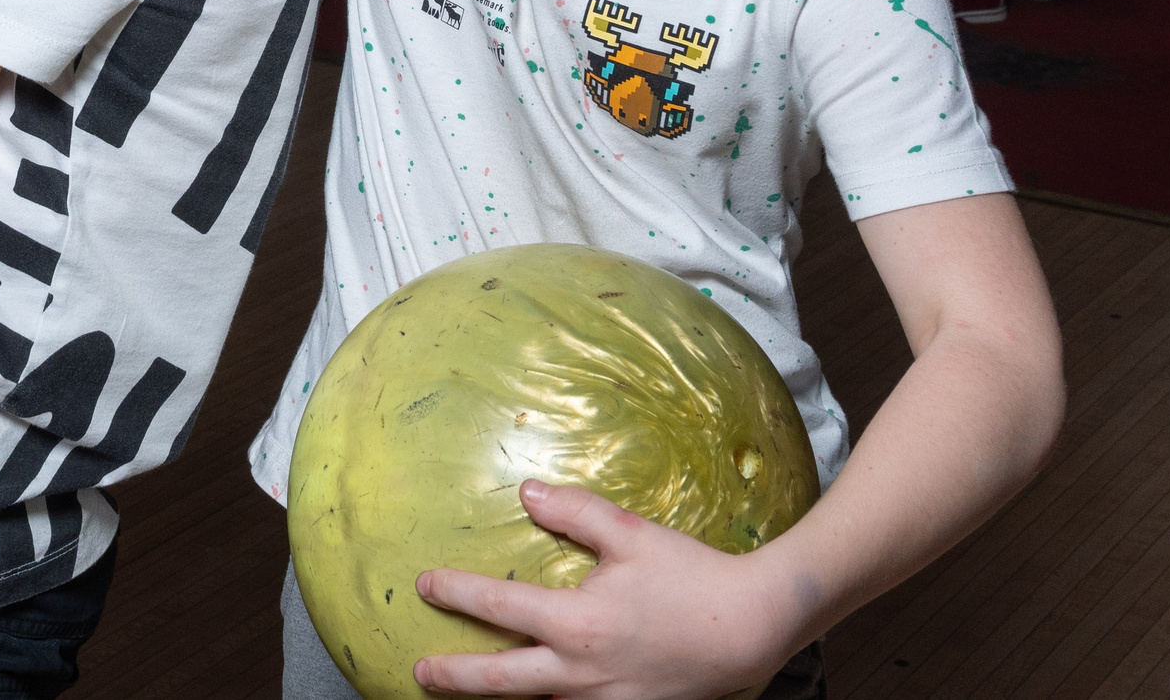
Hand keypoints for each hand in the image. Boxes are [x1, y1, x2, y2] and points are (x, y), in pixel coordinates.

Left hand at [410, 479, 802, 698]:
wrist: (749, 629)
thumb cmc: (690, 577)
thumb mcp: (631, 534)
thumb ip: (575, 512)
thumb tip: (526, 491)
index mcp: (576, 622)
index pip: (497, 606)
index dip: (455, 592)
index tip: (423, 584)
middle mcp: (580, 673)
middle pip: (499, 681)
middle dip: (453, 678)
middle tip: (419, 674)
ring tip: (467, 693)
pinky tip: (536, 699)